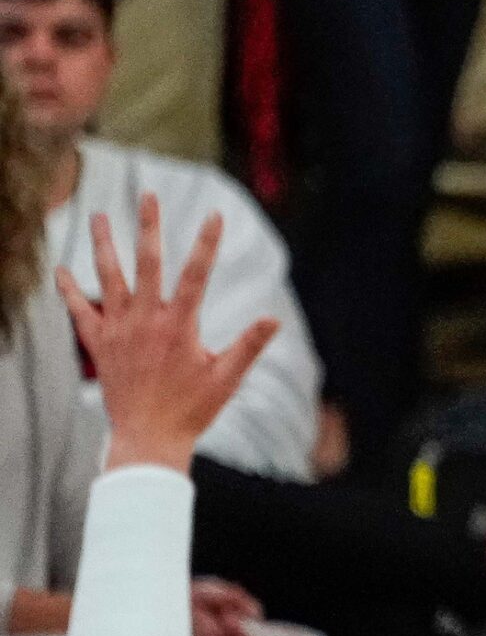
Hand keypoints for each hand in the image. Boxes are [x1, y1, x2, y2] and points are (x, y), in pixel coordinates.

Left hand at [58, 197, 277, 470]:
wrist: (147, 440)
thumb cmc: (192, 410)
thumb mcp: (227, 378)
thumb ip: (249, 345)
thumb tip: (274, 319)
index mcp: (179, 326)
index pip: (196, 275)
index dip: (207, 243)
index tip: (216, 215)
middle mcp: (145, 322)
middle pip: (147, 264)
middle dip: (150, 227)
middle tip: (149, 196)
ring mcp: (118, 331)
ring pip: (108, 278)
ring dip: (104, 245)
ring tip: (101, 216)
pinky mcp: (99, 345)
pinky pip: (80, 312)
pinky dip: (69, 290)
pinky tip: (62, 270)